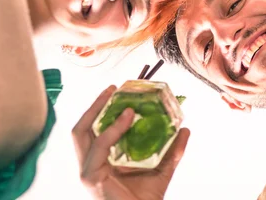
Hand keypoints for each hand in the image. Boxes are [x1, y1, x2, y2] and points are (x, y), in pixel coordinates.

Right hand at [72, 86, 190, 199]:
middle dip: (94, 105)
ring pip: (82, 133)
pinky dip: (112, 129)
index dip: (101, 109)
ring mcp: (88, 171)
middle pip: (81, 128)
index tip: (116, 91)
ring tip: (117, 98)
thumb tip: (185, 129)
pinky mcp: (91, 177)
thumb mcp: (162, 170)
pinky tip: (127, 118)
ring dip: (98, 111)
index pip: (92, 129)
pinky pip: (99, 147)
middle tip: (112, 89)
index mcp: (101, 160)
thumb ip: (172, 150)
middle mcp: (90, 164)